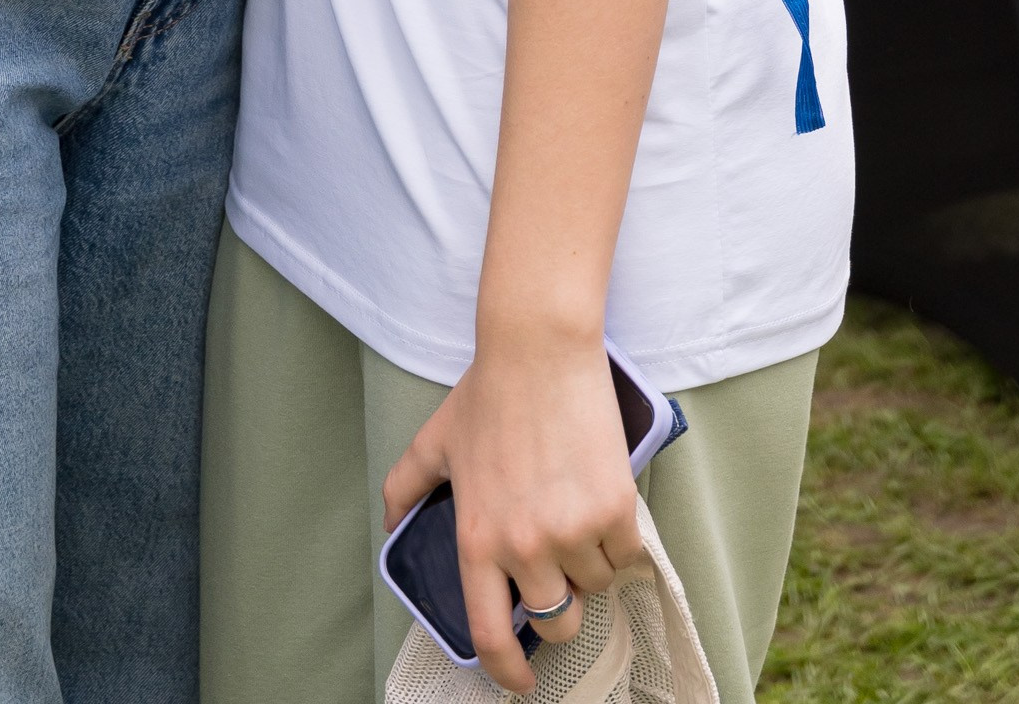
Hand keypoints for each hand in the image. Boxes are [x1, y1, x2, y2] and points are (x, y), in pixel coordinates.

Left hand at [383, 335, 639, 692]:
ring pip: (596, 587)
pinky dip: (620, 540)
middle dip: (560, 607)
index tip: (520, 680)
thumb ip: (406, 488)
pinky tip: (603, 502)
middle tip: (558, 568)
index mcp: (477, 539)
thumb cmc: (488, 392)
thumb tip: (391, 525)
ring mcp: (572, 530)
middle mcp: (523, 546)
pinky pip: (626, 556)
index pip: (491, 633)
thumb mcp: (435, 442)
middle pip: (557, 621)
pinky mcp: (613, 509)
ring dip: (590, 564)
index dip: (507, 670)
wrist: (538, 348)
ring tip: (577, 515)